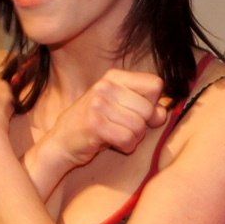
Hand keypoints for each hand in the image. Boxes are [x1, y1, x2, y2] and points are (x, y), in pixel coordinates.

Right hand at [39, 69, 168, 171]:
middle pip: (149, 109)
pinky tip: (112, 144)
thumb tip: (162, 114)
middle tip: (124, 128)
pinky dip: (126, 147)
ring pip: (140, 126)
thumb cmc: (96, 125)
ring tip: (116, 135)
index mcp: (114, 77)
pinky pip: (128, 139)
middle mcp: (105, 86)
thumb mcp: (121, 109)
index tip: (138, 112)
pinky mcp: (94, 124)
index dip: (153, 103)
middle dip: (142, 125)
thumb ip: (146, 107)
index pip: (155, 84)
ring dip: (133, 138)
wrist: (62, 142)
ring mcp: (98, 103)